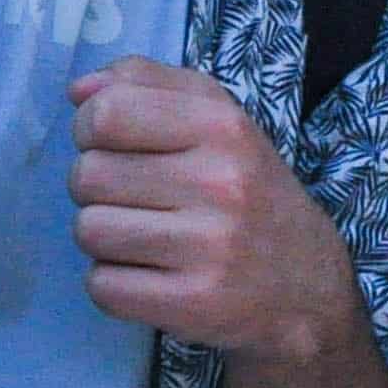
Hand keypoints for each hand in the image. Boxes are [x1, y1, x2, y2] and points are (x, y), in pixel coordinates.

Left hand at [66, 58, 358, 359]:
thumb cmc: (247, 192)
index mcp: (222, 126)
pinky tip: (149, 277)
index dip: (90, 130)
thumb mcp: (216, 118)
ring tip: (143, 239)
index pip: (106, 113)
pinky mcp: (194, 303)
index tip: (113, 146)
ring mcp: (209, 247)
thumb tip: (79, 91)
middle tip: (134, 200)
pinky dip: (113, 285)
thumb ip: (147, 84)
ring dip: (104, 238)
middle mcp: (220, 182)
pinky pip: (102, 286)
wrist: (308, 288)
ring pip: (89, 231)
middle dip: (95, 189)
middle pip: (88, 175)